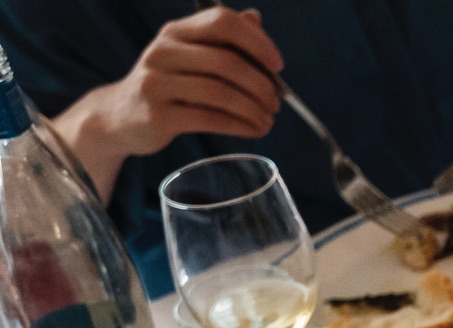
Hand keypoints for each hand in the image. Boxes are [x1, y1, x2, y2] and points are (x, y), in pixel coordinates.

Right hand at [53, 7, 282, 199]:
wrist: (121, 117)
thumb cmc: (168, 85)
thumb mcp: (190, 56)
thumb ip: (222, 40)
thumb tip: (255, 19)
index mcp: (176, 32)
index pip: (222, 21)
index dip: (256, 41)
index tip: (278, 65)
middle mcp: (164, 51)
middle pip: (226, 61)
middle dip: (261, 85)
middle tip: (276, 103)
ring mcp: (157, 82)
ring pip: (220, 92)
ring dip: (253, 109)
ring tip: (268, 120)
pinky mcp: (158, 115)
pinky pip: (209, 119)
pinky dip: (240, 126)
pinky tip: (254, 130)